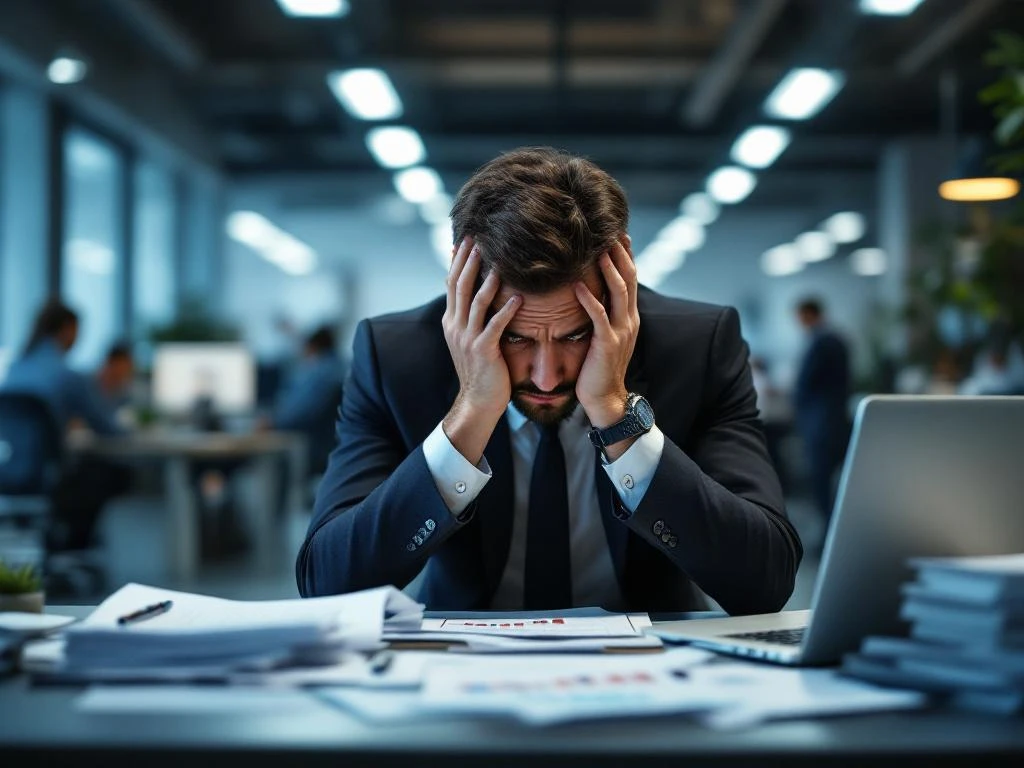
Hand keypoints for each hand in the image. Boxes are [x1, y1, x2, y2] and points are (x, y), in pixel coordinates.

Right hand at [441, 238, 520, 462]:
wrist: (477, 401)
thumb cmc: (480, 369)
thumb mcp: (468, 339)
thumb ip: (470, 316)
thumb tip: (473, 293)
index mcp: (451, 321)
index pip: (451, 283)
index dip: (457, 260)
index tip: (465, 239)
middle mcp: (455, 326)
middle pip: (460, 285)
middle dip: (469, 260)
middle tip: (478, 238)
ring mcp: (467, 338)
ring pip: (475, 301)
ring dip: (487, 279)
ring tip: (498, 261)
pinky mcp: (483, 350)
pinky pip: (494, 325)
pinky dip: (506, 310)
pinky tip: (518, 297)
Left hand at [574, 237, 638, 428]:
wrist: (605, 397)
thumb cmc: (599, 366)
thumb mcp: (606, 335)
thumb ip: (604, 313)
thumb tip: (593, 292)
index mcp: (629, 316)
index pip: (631, 278)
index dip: (626, 255)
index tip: (618, 234)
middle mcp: (629, 320)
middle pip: (629, 278)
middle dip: (621, 254)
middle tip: (611, 231)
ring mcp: (621, 331)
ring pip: (619, 292)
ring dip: (608, 269)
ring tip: (598, 249)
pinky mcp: (607, 343)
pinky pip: (599, 316)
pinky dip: (589, 299)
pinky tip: (578, 285)